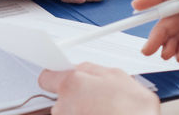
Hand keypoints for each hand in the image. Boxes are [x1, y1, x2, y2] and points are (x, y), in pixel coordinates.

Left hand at [38, 63, 159, 114]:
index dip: (56, 76)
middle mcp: (63, 106)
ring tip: (102, 109)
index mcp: (71, 84)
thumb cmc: (131, 108)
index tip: (59, 77)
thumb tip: (83, 69)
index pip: (47, 77)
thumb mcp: (116, 75)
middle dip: (74, 95)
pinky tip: (101, 114)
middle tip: (95, 96)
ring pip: (69, 112)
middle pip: (61, 96)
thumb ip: (91, 69)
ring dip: (81, 109)